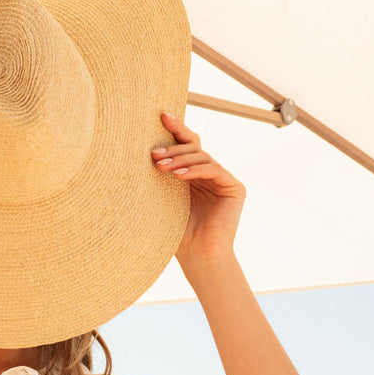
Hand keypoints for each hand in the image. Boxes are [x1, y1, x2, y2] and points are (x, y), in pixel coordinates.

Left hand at [151, 112, 246, 277]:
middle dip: (173, 147)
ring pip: (202, 157)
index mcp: (193, 174)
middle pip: (194, 147)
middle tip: (153, 153)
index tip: (161, 117)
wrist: (198, 257)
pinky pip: (214, 170)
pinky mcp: (234, 187)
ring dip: (180, 159)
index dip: (176, 130)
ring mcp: (224, 179)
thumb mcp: (162, 200)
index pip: (186, 146)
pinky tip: (177, 176)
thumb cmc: (177, 234)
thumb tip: (139, 152)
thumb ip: (160, 177)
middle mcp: (210, 173)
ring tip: (160, 167)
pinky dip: (195, 170)